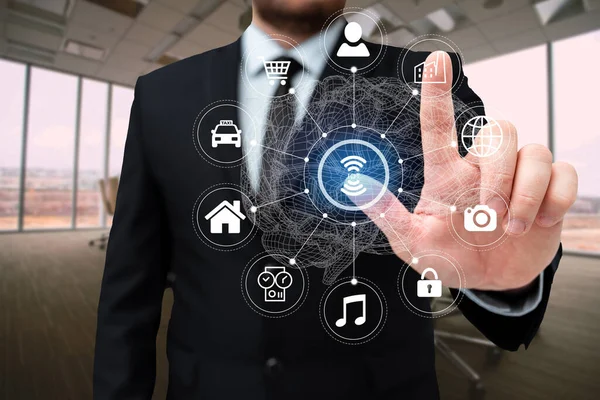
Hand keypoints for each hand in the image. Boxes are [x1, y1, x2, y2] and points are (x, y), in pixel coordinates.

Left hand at [360, 52, 577, 290]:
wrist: (488, 282)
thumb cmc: (448, 257)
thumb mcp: (412, 243)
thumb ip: (388, 216)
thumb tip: (356, 187)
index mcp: (447, 177)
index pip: (439, 126)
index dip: (437, 92)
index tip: (437, 61)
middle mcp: (483, 169)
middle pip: (499, 131)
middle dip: (499, 173)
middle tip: (491, 215)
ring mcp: (518, 178)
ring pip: (536, 152)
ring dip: (525, 193)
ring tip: (512, 229)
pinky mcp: (549, 193)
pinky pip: (565, 174)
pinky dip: (555, 199)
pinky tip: (540, 222)